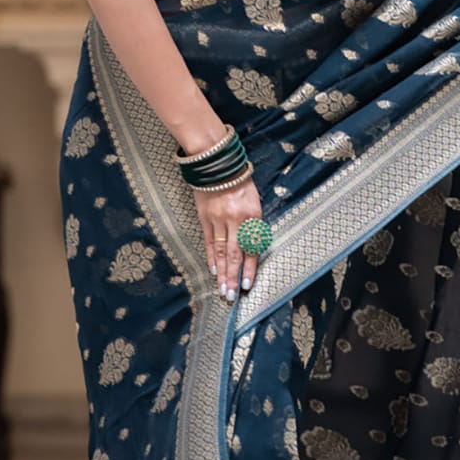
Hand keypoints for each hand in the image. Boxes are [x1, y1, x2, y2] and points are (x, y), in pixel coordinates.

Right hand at [193, 173, 263, 301]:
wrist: (218, 164)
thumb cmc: (241, 183)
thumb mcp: (254, 201)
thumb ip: (253, 224)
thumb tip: (253, 248)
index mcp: (252, 215)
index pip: (252, 247)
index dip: (249, 268)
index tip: (247, 285)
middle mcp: (235, 220)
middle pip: (235, 254)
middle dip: (233, 277)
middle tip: (231, 295)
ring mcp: (218, 219)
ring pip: (221, 251)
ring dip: (222, 273)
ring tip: (222, 290)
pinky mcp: (205, 218)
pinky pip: (209, 242)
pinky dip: (212, 258)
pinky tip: (213, 271)